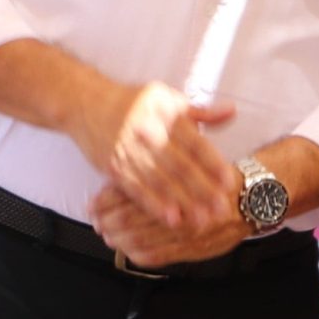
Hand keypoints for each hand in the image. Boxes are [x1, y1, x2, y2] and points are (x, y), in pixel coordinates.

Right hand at [75, 80, 238, 229]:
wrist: (86, 103)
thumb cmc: (134, 102)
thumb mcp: (168, 98)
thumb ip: (201, 111)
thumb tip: (232, 111)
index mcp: (167, 116)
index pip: (195, 143)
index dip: (213, 163)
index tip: (229, 181)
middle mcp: (149, 135)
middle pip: (180, 166)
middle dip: (202, 190)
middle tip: (222, 208)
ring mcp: (130, 153)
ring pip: (160, 182)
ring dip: (182, 203)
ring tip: (202, 220)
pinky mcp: (114, 168)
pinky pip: (136, 189)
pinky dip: (154, 205)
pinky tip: (171, 218)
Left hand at [89, 181, 247, 268]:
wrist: (258, 197)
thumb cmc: (222, 179)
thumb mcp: (197, 160)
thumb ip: (164, 168)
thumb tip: (125, 175)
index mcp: (180, 184)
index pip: (133, 194)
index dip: (108, 201)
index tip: (94, 203)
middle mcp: (183, 210)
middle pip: (132, 219)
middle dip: (109, 222)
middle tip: (95, 221)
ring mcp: (189, 233)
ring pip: (142, 239)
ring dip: (119, 239)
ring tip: (107, 236)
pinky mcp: (196, 250)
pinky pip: (160, 256)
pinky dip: (139, 254)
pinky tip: (128, 250)